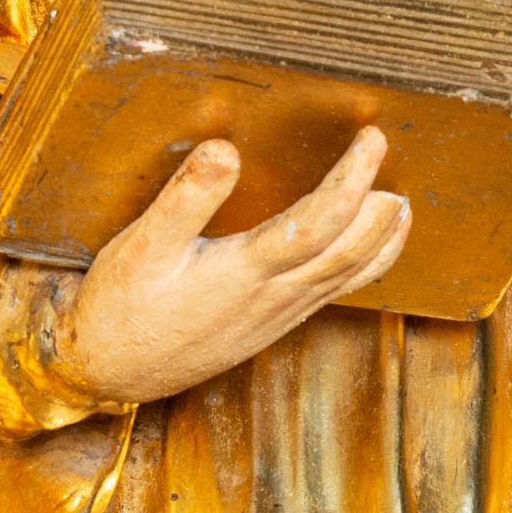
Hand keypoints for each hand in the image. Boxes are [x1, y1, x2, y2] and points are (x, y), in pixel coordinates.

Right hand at [52, 125, 412, 409]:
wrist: (110, 373)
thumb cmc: (120, 309)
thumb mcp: (140, 246)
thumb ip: (186, 197)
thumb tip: (225, 149)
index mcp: (246, 272)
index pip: (321, 220)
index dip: (353, 177)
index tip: (370, 139)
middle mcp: (273, 297)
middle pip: (350, 251)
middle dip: (377, 204)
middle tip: (384, 156)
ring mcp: (277, 316)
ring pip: (347, 278)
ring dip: (381, 241)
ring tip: (400, 208)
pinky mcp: (270, 327)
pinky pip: (330, 294)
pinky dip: (360, 269)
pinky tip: (360, 255)